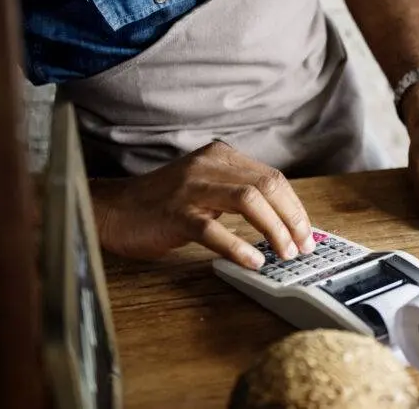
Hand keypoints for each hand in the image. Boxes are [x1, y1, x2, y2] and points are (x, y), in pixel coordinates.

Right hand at [90, 141, 313, 269]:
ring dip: (274, 229)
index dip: (295, 207)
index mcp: (220, 156)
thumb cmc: (162, 203)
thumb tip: (281, 218)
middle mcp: (209, 166)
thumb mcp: (205, 185)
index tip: (306, 232)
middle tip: (303, 246)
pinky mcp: (175, 214)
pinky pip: (213, 230)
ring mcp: (191, 188)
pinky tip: (253, 261)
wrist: (112, 209)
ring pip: (249, 201)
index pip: (273, 177)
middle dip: (292, 218)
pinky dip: (238, 246)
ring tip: (284, 253)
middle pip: (268, 185)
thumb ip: (238, 191)